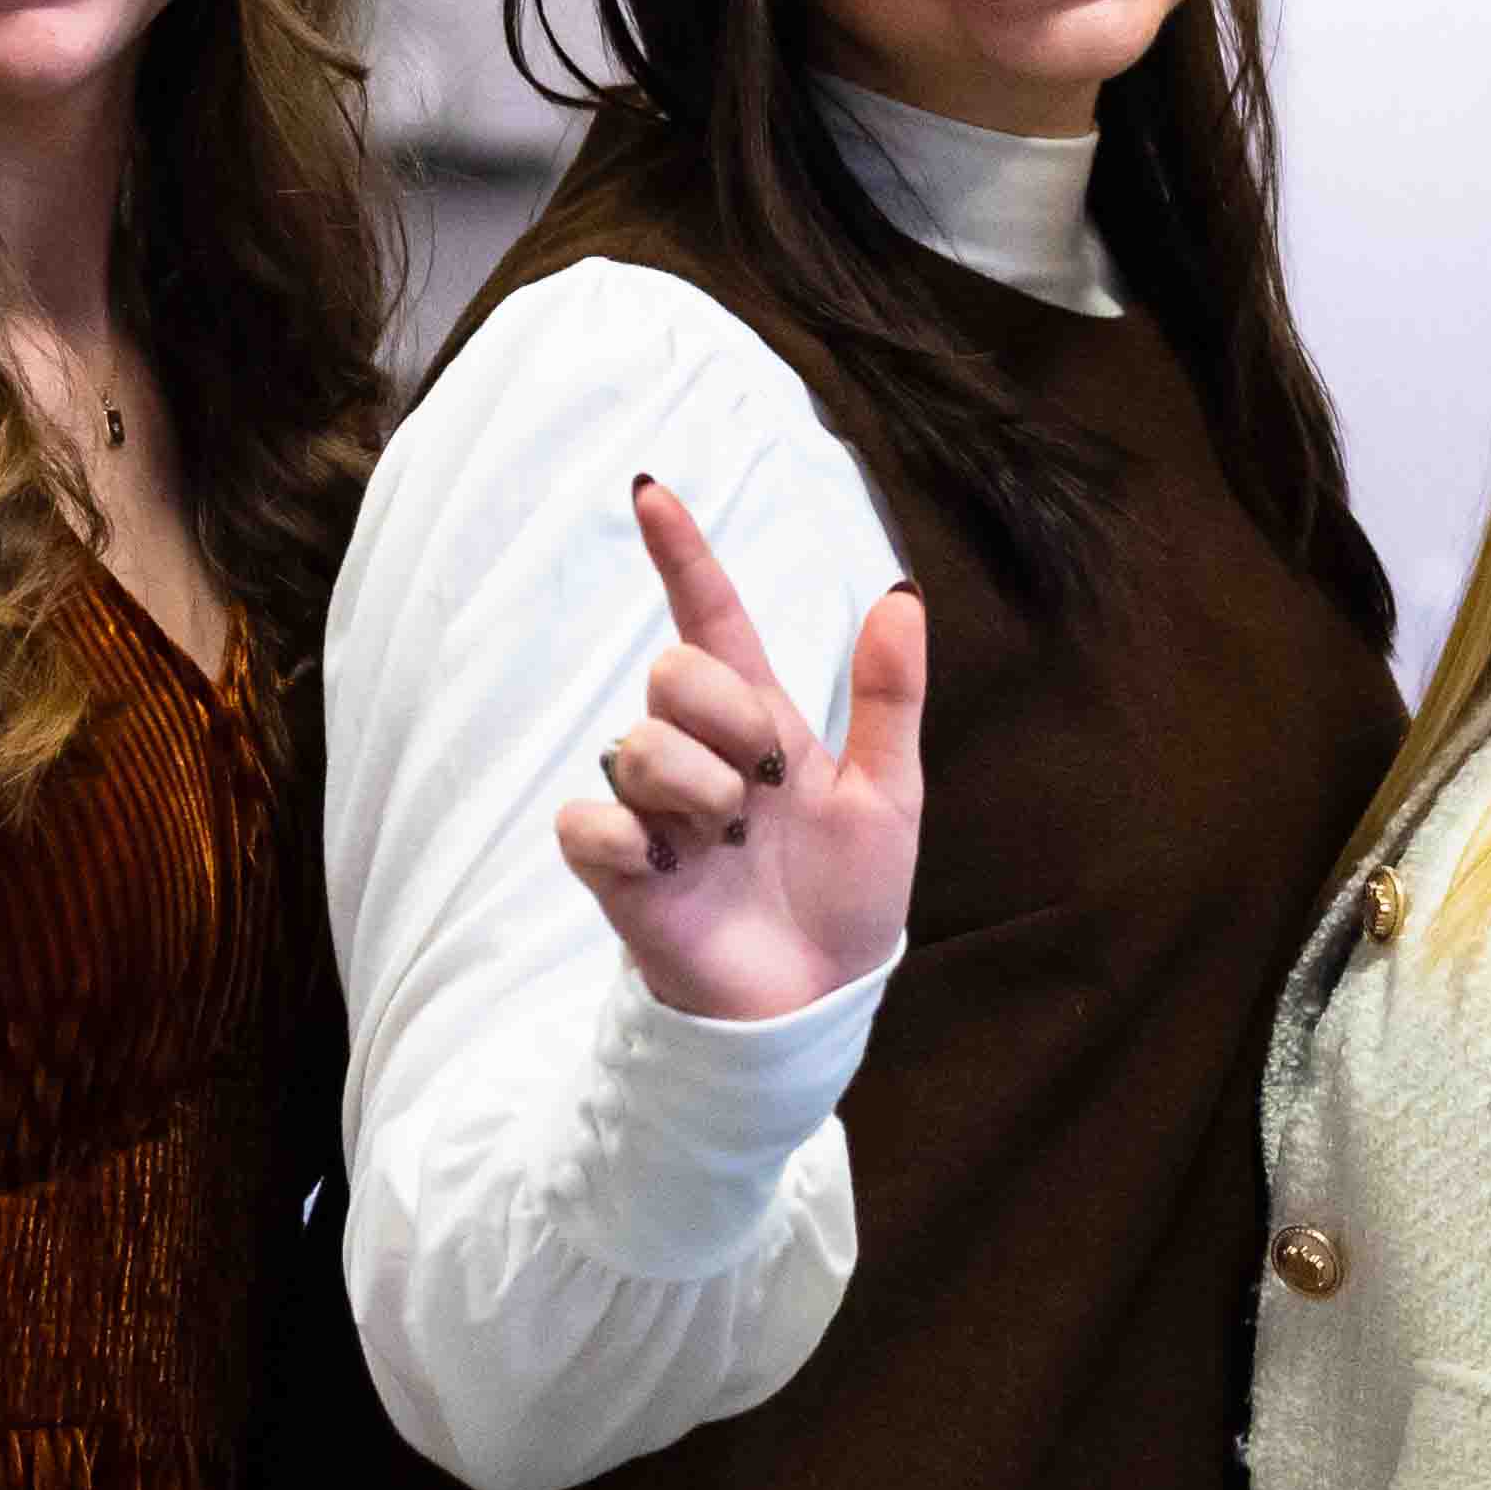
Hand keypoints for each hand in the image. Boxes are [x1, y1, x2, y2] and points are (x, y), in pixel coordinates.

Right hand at [553, 479, 925, 1027]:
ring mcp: (651, 809)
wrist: (816, 1000)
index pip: (710, 619)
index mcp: (760, 723)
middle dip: (722, 717)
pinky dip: (632, 841)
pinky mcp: (615, 869)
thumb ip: (889, 697)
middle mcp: (697, 753)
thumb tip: (900, 592)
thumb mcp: (888, 795)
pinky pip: (590, 821)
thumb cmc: (848, 900)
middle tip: (761, 788)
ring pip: (635, 744)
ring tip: (728, 845)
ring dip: (696, 792)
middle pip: (672, 672)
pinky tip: (671, 869)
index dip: (682, 554)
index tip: (649, 488)